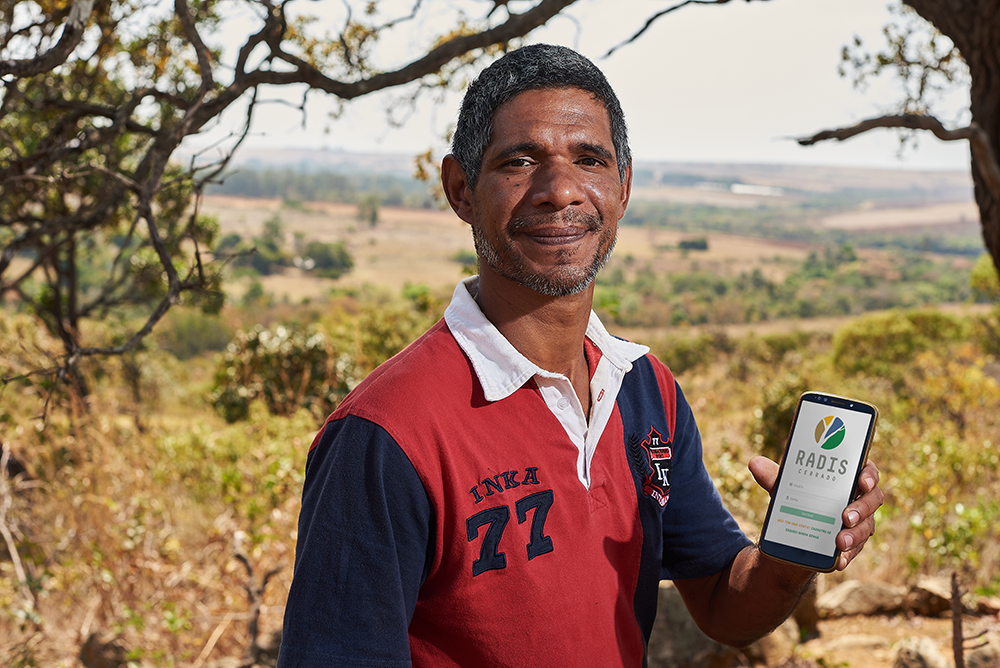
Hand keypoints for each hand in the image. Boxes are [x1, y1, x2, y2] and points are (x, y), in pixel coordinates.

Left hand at [748, 456, 883, 570]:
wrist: (794, 531)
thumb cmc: (799, 498)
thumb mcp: (785, 488)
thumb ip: (773, 477)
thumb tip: (755, 463)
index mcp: (847, 479)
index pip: (867, 472)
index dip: (870, 475)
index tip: (862, 481)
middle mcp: (859, 500)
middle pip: (872, 501)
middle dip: (861, 509)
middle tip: (845, 516)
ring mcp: (859, 523)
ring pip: (866, 527)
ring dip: (855, 535)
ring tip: (840, 541)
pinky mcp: (853, 544)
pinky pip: (855, 550)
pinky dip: (847, 555)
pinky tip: (839, 560)